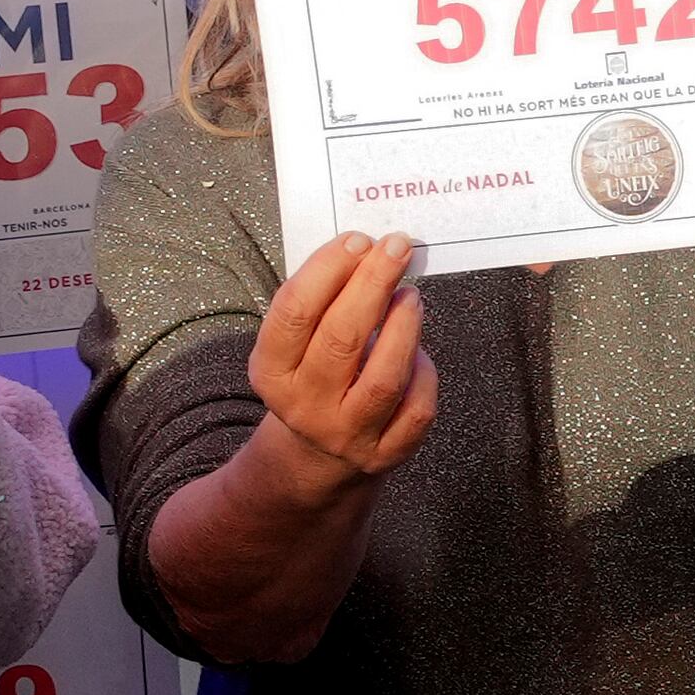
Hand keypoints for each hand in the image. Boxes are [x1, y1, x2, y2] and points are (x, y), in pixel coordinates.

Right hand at [246, 230, 439, 487]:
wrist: (317, 450)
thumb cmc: (312, 374)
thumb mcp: (296, 343)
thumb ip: (321, 301)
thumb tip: (370, 250)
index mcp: (271, 372)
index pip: (295, 313)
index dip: (328, 270)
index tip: (358, 240)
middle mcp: (304, 406)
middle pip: (341, 339)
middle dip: (372, 285)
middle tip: (396, 248)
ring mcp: (347, 434)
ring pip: (384, 378)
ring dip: (403, 326)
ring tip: (410, 295)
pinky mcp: (385, 454)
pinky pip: (416, 408)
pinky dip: (423, 372)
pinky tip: (417, 350)